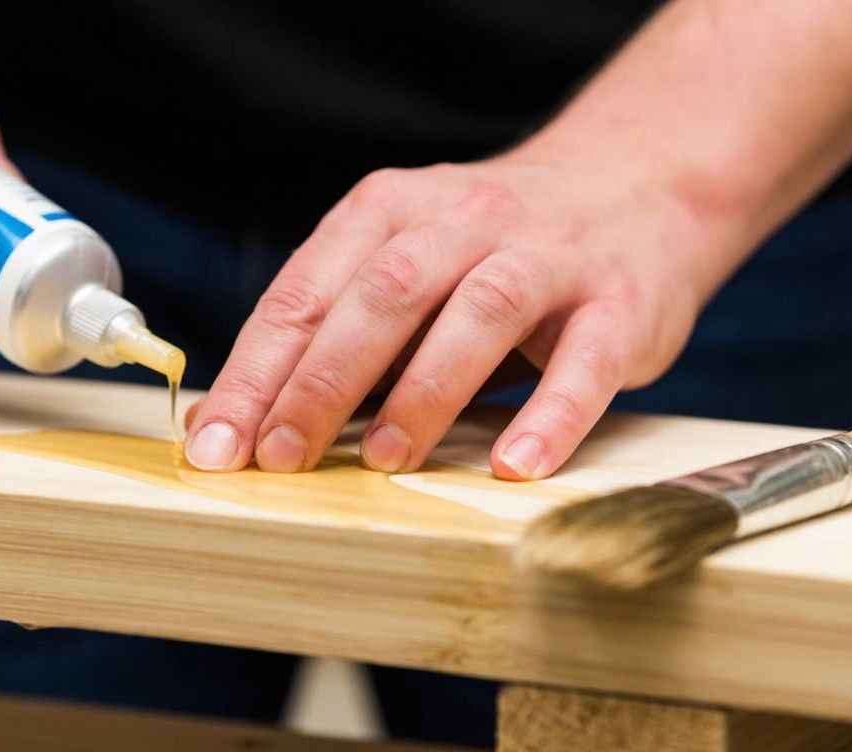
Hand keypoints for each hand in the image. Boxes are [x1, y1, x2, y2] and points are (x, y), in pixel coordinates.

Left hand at [186, 151, 719, 478]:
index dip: (257, 370)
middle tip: (280, 458)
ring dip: (424, 393)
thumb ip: (334, 325)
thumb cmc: (490, 249)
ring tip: (385, 463)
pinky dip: (550, 416)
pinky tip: (516, 466)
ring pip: (479, 314)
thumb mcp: (403, 258)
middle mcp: (464, 220)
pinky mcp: (618, 302)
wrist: (634, 184)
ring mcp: (547, 256)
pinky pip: (584, 361)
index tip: (216, 444)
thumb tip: (241, 418)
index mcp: (390, 210)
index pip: (306, 292)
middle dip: (322, 382)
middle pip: (382, 296)